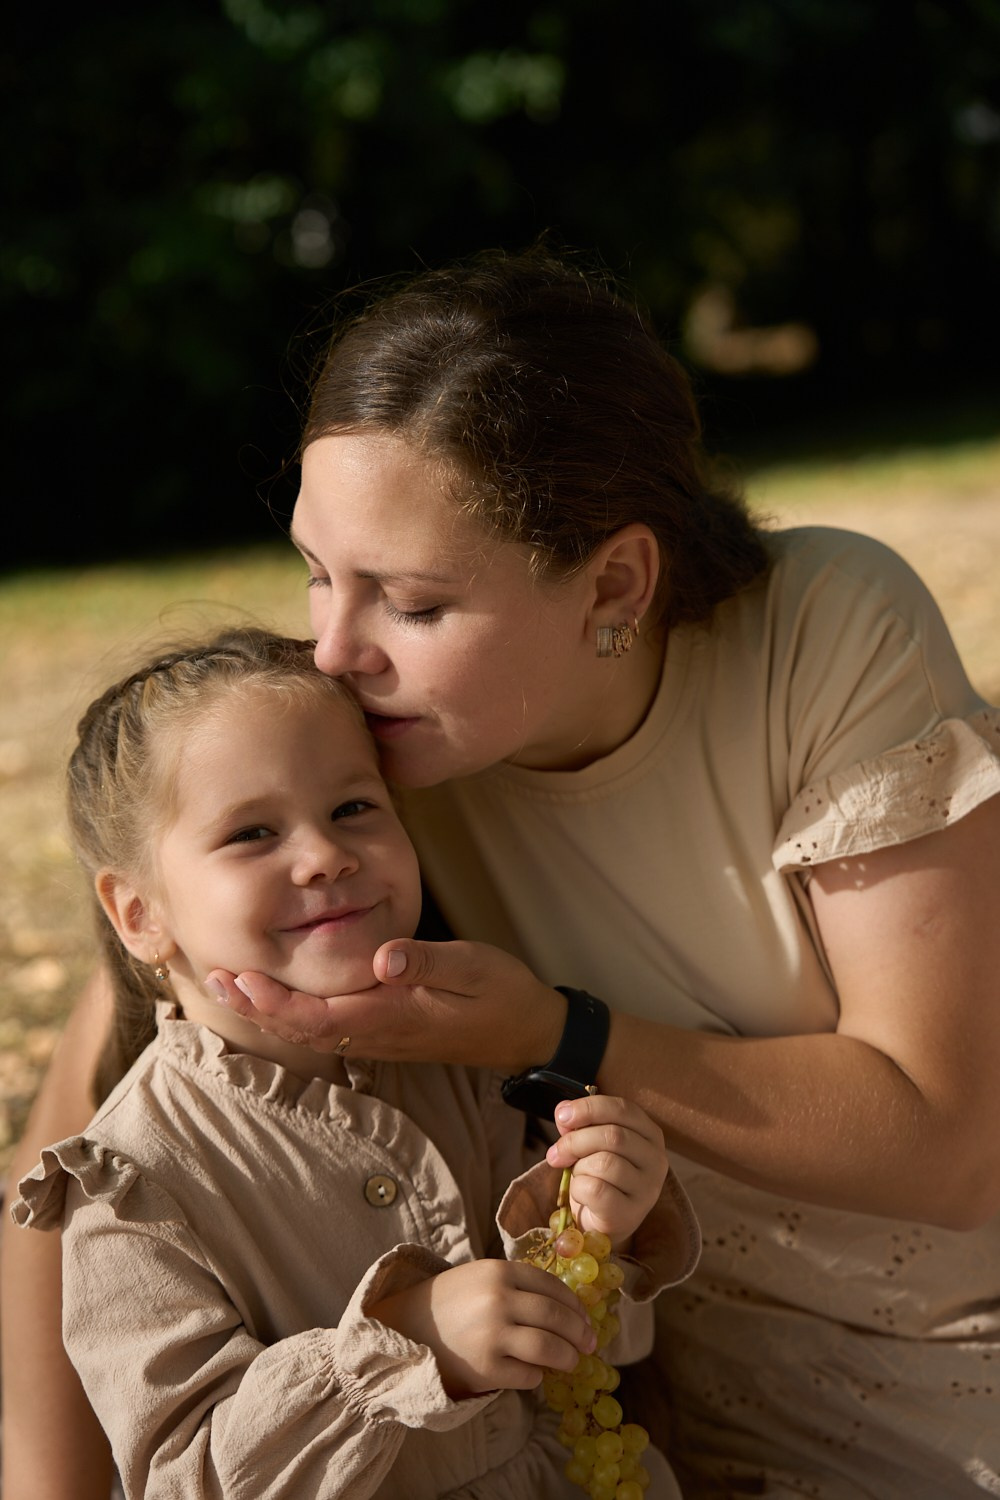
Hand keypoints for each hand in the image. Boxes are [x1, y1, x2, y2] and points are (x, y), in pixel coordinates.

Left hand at [204, 940, 565, 1072]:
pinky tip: (279, 996)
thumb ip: (427, 962)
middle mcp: (379, 1032)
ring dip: (269, 1010)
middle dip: (257, 1007)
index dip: (276, 1003)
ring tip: (233, 985)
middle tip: (215, 977)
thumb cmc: (502, 994)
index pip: (320, 1016)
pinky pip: (329, 1027)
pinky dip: (294, 1012)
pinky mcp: (386, 1029)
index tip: (243, 981)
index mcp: (393, 1015)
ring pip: (312, 1029)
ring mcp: (381, 1035)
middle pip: (303, 1028)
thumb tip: (382, 957)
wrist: (526, 1031)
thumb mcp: (473, 968)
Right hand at [368, 1259, 596, 1399]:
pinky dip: (537, 1377)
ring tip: (571, 1362)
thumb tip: (567, 1308)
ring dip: (567, 1358)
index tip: (585, 1318)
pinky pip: (529, 1375)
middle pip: (556, 1317)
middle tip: (589, 1344)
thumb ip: (518, 1285)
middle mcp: (499, 1300)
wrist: (408, 1328)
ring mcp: (493, 1335)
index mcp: (500, 1272)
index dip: (574, 1305)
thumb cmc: (451, 1302)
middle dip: (579, 1333)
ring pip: (548, 1348)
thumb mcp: (482, 1277)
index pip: (551, 1286)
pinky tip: (534, 1374)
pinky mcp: (487, 1368)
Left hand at [545, 1094, 667, 1246]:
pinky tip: (581, 1193)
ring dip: (578, 1167)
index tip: (562, 1116)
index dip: (588, 1108)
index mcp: (650, 1134)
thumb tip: (564, 1115)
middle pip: (612, 1136)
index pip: (622, 1109)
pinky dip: (578, 1188)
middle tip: (555, 1153)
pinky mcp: (630, 1213)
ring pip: (604, 1163)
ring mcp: (647, 1189)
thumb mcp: (591, 1144)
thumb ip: (580, 1125)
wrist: (600, 1222)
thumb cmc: (598, 1176)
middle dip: (575, 1141)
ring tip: (576, 1176)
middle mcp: (656, 1159)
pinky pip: (596, 1190)